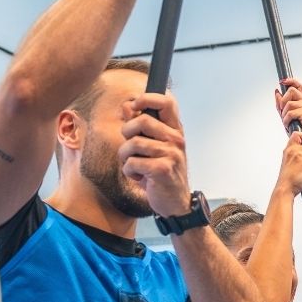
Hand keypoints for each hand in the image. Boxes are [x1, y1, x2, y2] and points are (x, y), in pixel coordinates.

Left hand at [119, 93, 191, 215]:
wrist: (176, 203)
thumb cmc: (163, 174)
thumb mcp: (153, 148)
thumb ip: (141, 127)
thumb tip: (127, 106)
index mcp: (175, 131)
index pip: (167, 102)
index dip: (147, 98)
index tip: (135, 105)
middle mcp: (176, 140)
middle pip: (142, 121)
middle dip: (127, 133)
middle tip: (130, 147)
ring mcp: (171, 154)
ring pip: (132, 144)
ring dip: (125, 157)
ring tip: (134, 166)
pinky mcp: (162, 169)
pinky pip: (132, 163)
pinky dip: (129, 172)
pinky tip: (139, 178)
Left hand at [274, 78, 301, 142]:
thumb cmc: (301, 130)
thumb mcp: (288, 115)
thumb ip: (281, 104)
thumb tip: (277, 92)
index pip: (299, 86)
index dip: (291, 81)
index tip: (283, 81)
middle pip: (292, 90)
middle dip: (283, 100)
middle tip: (282, 111)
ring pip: (289, 103)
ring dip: (284, 114)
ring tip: (286, 122)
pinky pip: (290, 113)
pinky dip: (286, 120)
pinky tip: (288, 125)